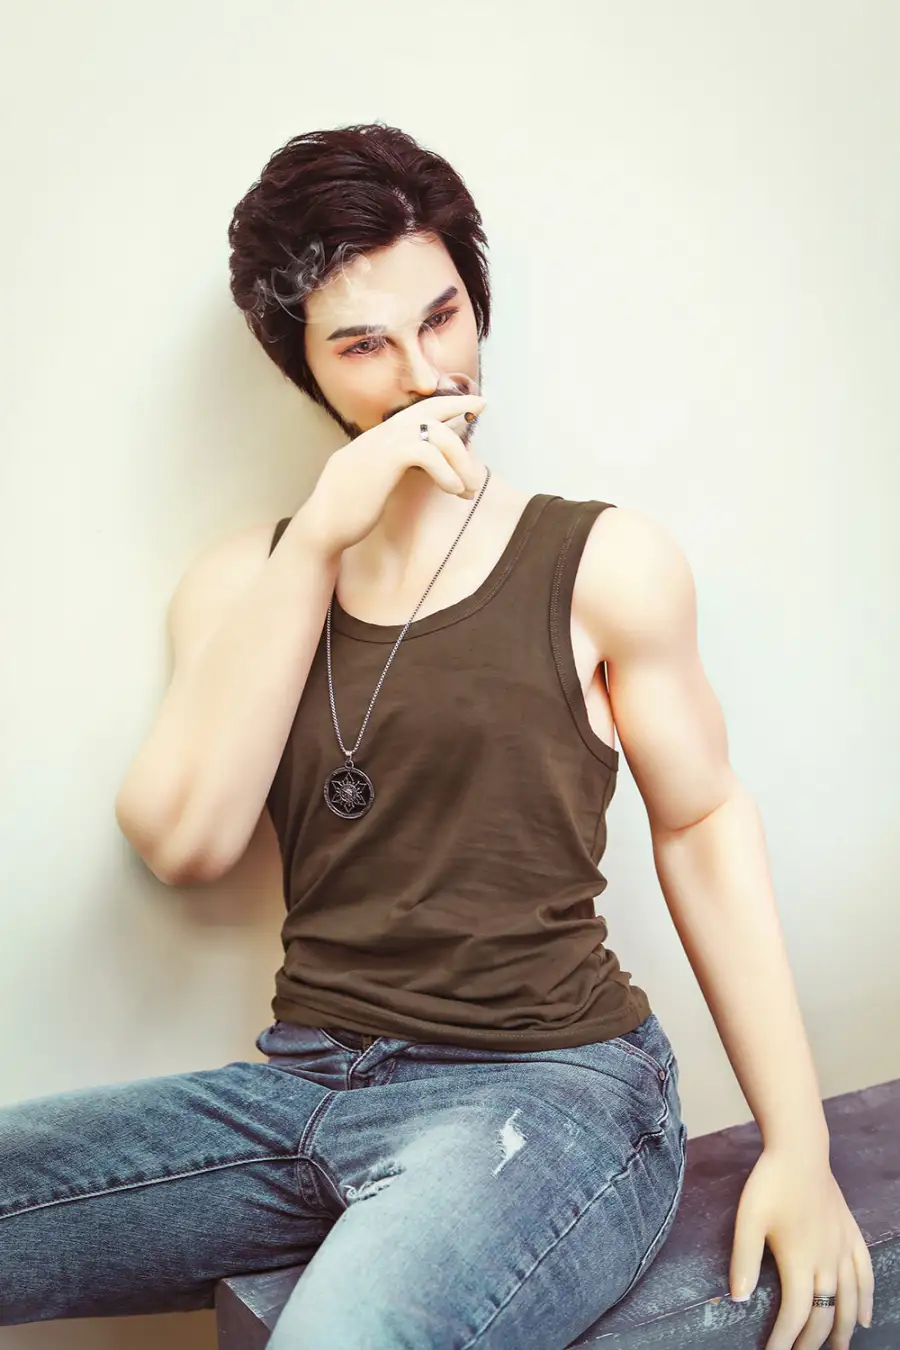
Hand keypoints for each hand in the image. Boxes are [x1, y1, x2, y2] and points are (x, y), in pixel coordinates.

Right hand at [296, 392, 486, 558]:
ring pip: (434, 433)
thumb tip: (421, 464)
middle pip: (426, 409)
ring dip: (460, 460)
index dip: (444, 403)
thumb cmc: (348, 512)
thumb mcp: (373, 481)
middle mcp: (380, 435)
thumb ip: (393, 466)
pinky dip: (447, 471)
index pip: (415, 412)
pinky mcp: (385, 459)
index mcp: (377, 439)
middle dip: (458, 405)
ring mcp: (381, 444)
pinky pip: (427, 453)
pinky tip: (454, 491)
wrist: (323, 525)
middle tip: (484, 407)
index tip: (471, 402)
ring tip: (469, 488)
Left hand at [730, 1147, 874, 1347]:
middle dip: (811, 1342)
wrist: (800, 1149)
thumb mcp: (748, 1220)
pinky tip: (864, 1316)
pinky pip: (864, 1274)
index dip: (784, 1340)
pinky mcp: (851, 1234)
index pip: (794, 1314)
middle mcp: (826, 1261)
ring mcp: (842, 1248)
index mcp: (799, 1261)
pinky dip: (866, 1299)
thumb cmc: (770, 1182)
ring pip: (848, 1301)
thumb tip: (738, 1298)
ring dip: (842, 1329)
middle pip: (822, 1314)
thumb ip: (744, 1261)